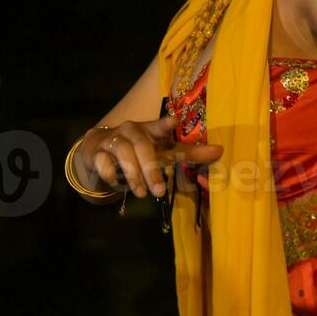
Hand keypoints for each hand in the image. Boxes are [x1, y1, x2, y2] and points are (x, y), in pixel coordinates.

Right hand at [79, 116, 223, 198]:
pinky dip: (112, 176)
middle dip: (150, 168)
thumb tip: (220, 150)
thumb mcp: (161, 151)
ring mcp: (113, 140)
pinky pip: (103, 163)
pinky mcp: (96, 152)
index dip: (165, 124)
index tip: (174, 121)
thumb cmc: (138, 150)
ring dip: (133, 174)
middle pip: (141, 144)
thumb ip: (187, 153)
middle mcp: (131, 131)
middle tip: (159, 190)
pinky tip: (119, 186)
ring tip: (142, 194)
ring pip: (123, 152)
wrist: (97, 149)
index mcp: (149, 130)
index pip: (158, 125)